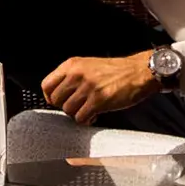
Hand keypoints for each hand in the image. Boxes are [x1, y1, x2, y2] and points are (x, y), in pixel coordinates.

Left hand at [42, 50, 157, 126]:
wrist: (138, 71)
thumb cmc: (116, 70)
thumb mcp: (88, 66)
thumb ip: (72, 77)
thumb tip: (59, 94)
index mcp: (72, 65)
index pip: (46, 84)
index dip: (51, 97)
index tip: (59, 101)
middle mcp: (77, 75)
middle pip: (55, 100)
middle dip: (65, 107)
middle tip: (77, 106)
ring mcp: (87, 87)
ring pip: (68, 110)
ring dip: (77, 114)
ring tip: (88, 110)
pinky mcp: (99, 100)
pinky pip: (81, 118)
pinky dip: (87, 120)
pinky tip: (94, 115)